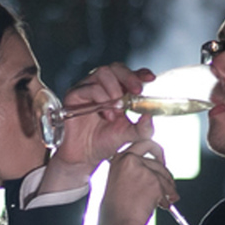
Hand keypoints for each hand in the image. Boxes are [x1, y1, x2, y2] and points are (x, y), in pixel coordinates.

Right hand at [43, 64, 153, 180]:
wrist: (85, 156)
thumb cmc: (105, 142)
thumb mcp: (130, 135)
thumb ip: (143, 128)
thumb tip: (150, 116)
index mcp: (117, 91)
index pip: (128, 74)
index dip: (140, 73)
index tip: (151, 78)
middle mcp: (102, 86)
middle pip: (115, 67)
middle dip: (128, 77)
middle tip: (137, 91)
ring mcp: (87, 88)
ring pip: (102, 73)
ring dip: (114, 89)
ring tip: (118, 110)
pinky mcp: (74, 95)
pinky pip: (89, 88)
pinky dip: (101, 98)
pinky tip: (106, 115)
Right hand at [97, 136, 177, 224]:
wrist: (119, 222)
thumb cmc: (116, 210)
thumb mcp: (119, 182)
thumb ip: (133, 171)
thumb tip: (152, 171)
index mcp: (120, 159)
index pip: (142, 144)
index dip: (156, 151)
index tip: (161, 159)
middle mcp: (131, 160)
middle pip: (158, 162)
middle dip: (166, 175)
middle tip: (169, 185)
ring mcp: (143, 170)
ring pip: (165, 177)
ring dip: (169, 190)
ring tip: (165, 201)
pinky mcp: (154, 181)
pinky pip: (168, 188)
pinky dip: (168, 199)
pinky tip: (162, 206)